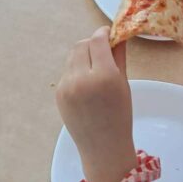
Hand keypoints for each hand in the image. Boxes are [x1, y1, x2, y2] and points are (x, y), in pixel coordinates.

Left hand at [56, 27, 136, 181]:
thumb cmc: (120, 116)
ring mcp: (67, 87)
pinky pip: (67, 71)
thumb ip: (119, 56)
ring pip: (72, 56)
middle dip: (93, 43)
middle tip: (103, 49)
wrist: (103, 148)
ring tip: (95, 66)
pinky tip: (86, 81)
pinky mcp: (59, 93)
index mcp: (104, 76)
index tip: (110, 34)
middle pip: (82, 45)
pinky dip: (76, 69)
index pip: (98, 40)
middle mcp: (82, 79)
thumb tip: (118, 35)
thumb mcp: (124, 84)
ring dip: (83, 54)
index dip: (104, 33)